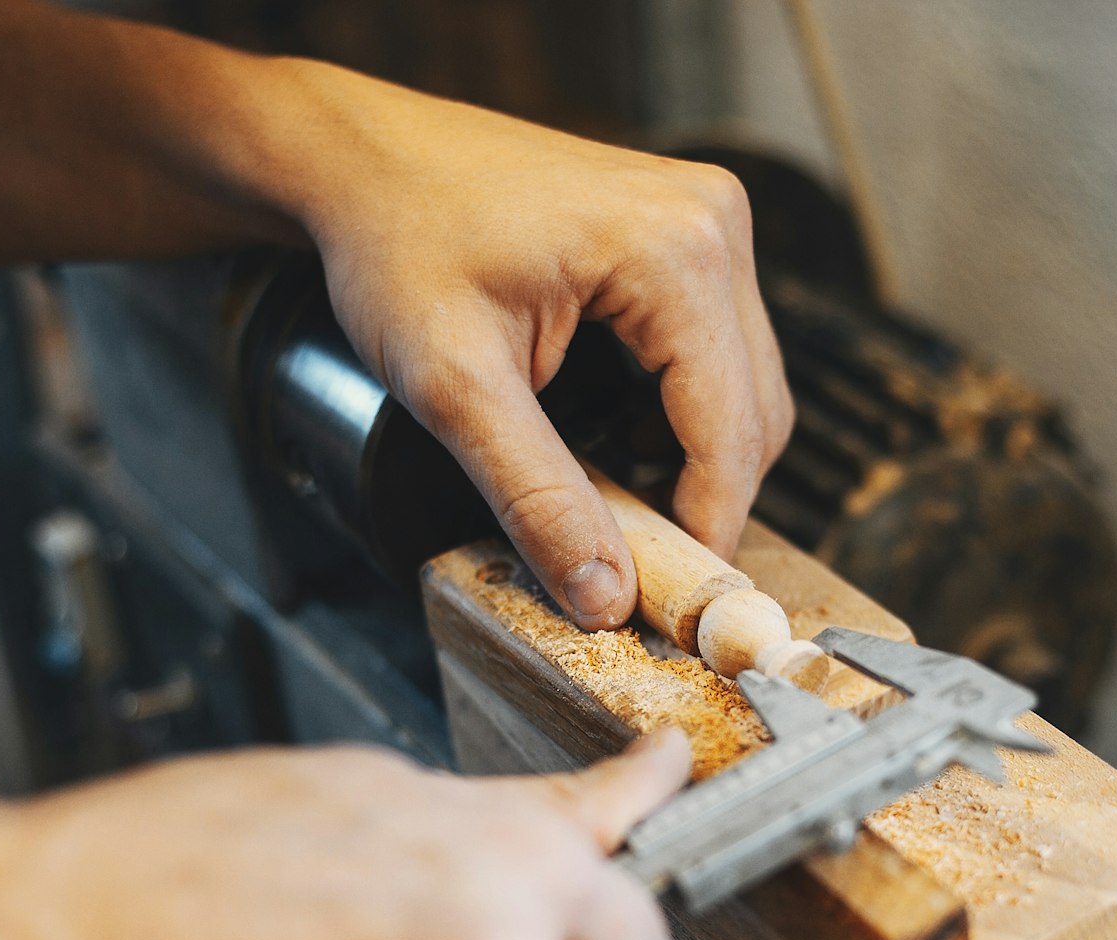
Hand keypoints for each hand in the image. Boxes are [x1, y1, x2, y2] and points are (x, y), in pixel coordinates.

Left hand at [265, 63, 794, 627]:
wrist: (362, 158)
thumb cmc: (397, 241)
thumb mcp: (455, 387)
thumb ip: (535, 497)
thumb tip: (606, 596)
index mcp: (675, 251)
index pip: (731, 431)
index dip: (705, 529)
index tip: (667, 603)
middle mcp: (712, 223)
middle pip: (755, 412)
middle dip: (704, 498)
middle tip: (636, 565)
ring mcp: (705, 219)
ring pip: (745, 384)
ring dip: (697, 458)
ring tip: (621, 507)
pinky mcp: (685, 229)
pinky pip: (718, 348)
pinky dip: (683, 412)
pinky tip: (626, 442)